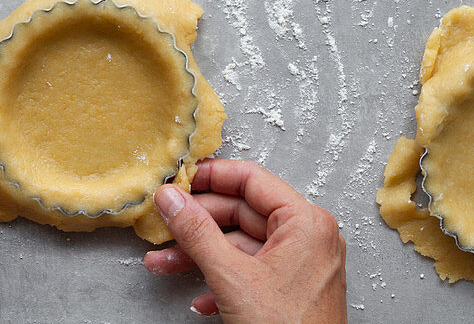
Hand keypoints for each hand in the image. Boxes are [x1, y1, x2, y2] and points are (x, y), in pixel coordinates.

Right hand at [145, 159, 346, 322]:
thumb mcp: (231, 277)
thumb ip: (196, 232)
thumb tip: (172, 199)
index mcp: (306, 222)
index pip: (251, 179)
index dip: (211, 177)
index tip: (179, 180)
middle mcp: (309, 237)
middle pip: (242, 212)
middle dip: (197, 225)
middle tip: (164, 223)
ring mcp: (302, 265)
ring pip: (241, 246)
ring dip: (201, 255)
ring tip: (164, 262)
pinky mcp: (292, 290)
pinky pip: (251, 270)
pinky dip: (222, 279)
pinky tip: (199, 297)